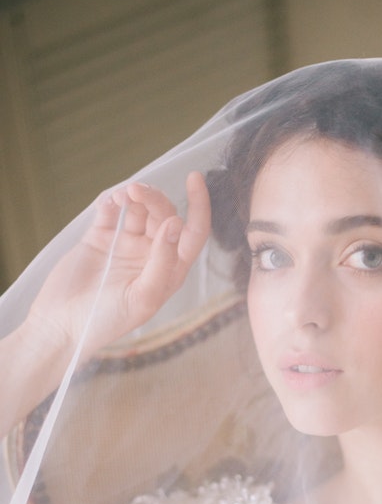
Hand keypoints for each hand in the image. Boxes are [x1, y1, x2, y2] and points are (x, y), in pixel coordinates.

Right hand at [27, 172, 209, 358]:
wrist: (62, 325)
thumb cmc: (107, 320)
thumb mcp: (142, 296)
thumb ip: (163, 261)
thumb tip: (176, 223)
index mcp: (169, 271)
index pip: (193, 233)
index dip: (199, 206)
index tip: (194, 178)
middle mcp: (151, 255)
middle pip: (164, 215)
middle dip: (155, 199)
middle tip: (136, 191)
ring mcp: (126, 245)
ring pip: (140, 209)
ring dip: (136, 195)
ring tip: (125, 194)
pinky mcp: (100, 238)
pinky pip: (111, 211)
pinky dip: (112, 200)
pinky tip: (110, 202)